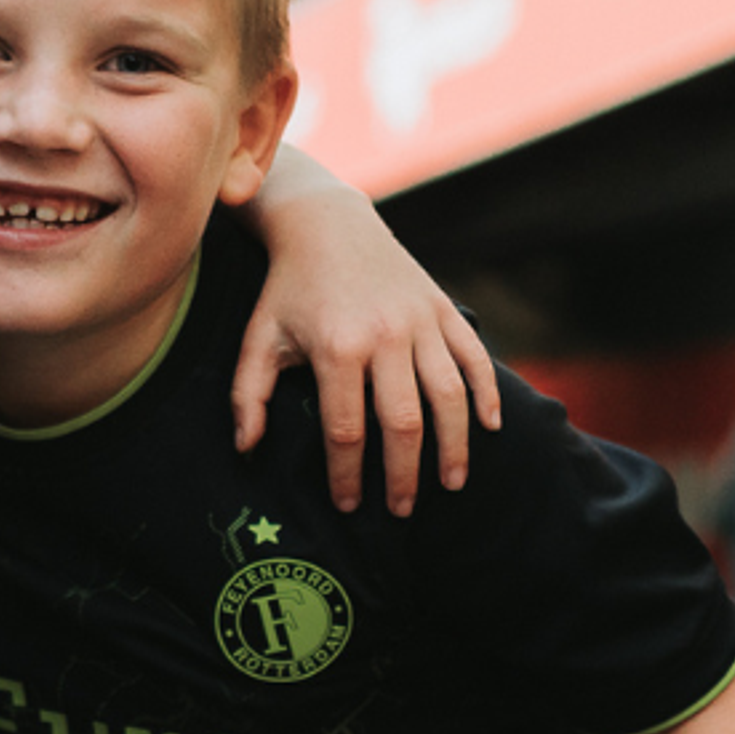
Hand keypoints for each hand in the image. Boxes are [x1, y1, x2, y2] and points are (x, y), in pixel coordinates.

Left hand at [231, 175, 502, 515]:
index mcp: (336, 348)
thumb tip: (246, 449)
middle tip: (402, 510)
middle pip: (403, 423)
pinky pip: (473, 356)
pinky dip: (486, 392)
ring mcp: (419, 320)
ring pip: (448, 395)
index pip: (346, 430)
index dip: (348, 475)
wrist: (327, 223)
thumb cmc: (288, 289)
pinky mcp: (442, 307)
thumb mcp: (258, 338)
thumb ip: (248, 395)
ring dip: (454, 445)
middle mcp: (384, 335)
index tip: (349, 505)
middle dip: (404, 475)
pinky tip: (489, 428)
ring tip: (451, 483)